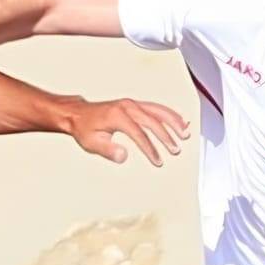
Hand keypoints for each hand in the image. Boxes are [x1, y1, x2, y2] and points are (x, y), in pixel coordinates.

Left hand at [65, 97, 187, 166]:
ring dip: (173, 121)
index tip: (158, 161)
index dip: (150, 148)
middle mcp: (127, 106)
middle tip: (175, 150)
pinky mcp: (134, 104)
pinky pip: (156, 108)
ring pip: (158, 110)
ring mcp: (132, 104)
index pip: (139, 134)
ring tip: (186, 133)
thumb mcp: (91, 143)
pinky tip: (180, 121)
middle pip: (152, 120)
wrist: (78, 114)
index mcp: (117, 116)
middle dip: (166, 136)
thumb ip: (108, 150)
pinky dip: (169, 114)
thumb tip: (124, 156)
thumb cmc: (84, 129)